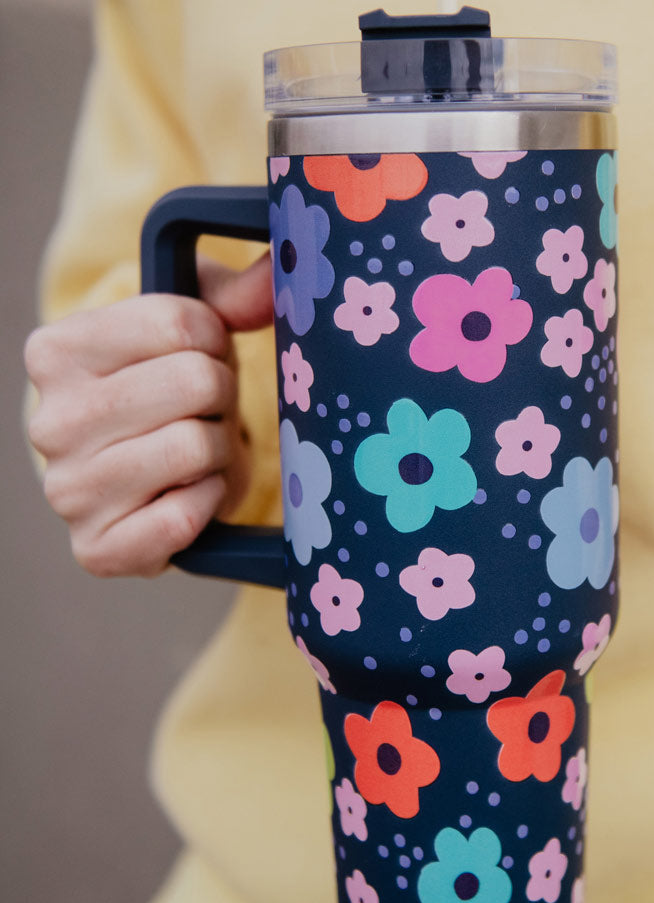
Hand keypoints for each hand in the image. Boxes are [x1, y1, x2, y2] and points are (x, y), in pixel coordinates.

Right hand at [25, 254, 272, 576]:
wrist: (157, 482)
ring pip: (195, 447)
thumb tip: (280, 276)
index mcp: (56, 351)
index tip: (203, 359)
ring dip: (218, 451)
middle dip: (222, 397)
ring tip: (198, 452)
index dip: (216, 341)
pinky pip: (184, 519)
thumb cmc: (176, 394)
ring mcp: (67, 492)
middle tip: (206, 412)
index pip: (180, 321)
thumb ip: (235, 292)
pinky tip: (191, 494)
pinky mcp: (97, 549)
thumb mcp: (196, 327)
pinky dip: (207, 502)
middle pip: (194, 381)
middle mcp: (48, 421)